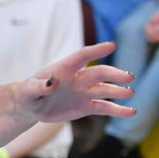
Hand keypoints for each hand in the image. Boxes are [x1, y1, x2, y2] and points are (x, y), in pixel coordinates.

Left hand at [14, 42, 134, 122]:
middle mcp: (78, 79)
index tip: (111, 45)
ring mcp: (83, 92)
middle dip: (113, 74)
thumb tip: (50, 84)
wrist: (31, 106)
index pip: (82, 56)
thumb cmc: (28, 93)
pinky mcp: (86, 106)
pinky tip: (131, 112)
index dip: (95, 50)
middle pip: (98, 73)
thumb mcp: (28, 91)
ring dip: (118, 91)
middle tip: (128, 77)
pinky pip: (104, 107)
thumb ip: (37, 86)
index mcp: (64, 69)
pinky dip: (117, 110)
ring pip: (104, 90)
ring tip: (130, 92)